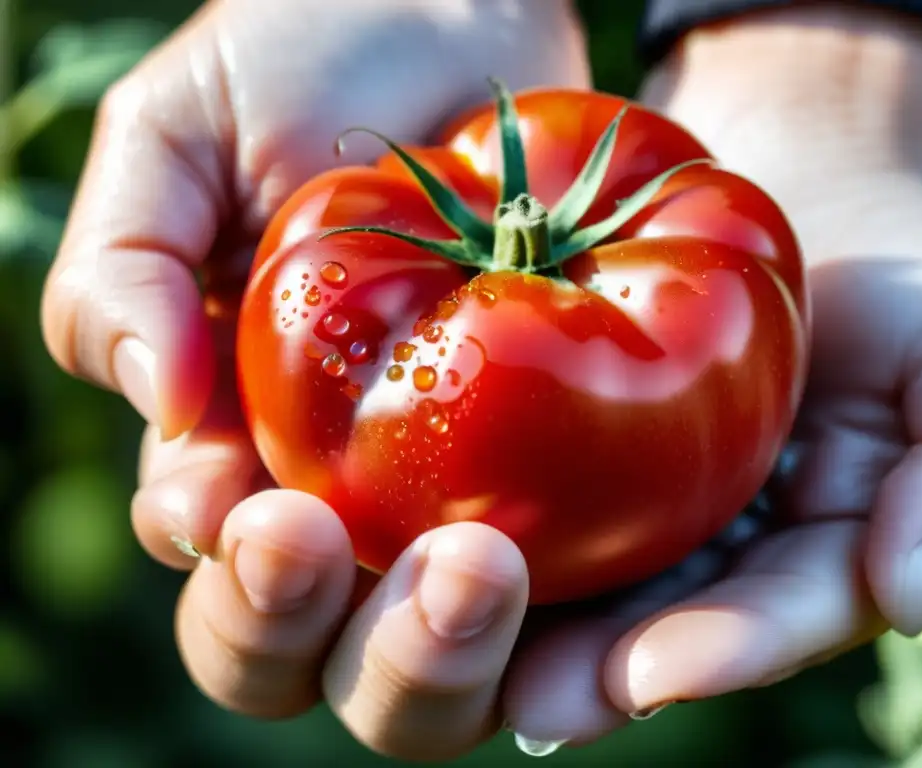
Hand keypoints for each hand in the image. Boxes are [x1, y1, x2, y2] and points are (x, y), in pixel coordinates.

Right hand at [41, 0, 591, 758]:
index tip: (250, 502)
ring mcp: (465, 494)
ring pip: (444, 656)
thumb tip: (159, 403)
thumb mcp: (177, 140)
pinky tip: (584, 542)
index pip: (226, 578)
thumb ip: (124, 268)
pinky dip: (578, 588)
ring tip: (478, 567)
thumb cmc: (313, 68)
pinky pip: (579, 572)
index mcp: (243, 457)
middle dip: (339, 639)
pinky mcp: (573, 468)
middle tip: (375, 560)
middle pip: (329, 656)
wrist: (469, 18)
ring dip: (446, 650)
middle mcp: (352, 504)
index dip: (235, 580)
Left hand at [499, 4, 921, 743]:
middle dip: (596, 665)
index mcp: (810, 553)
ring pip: (577, 569)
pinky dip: (483, 498)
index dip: (718, 651)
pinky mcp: (574, 427)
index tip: (652, 673)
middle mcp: (714, 544)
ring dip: (520, 612)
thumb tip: (904, 596)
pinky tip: (422, 528)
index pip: (768, 618)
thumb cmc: (909, 274)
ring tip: (460, 636)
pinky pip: (529, 469)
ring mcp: (640, 491)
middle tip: (537, 697)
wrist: (811, 176)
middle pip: (655, 622)